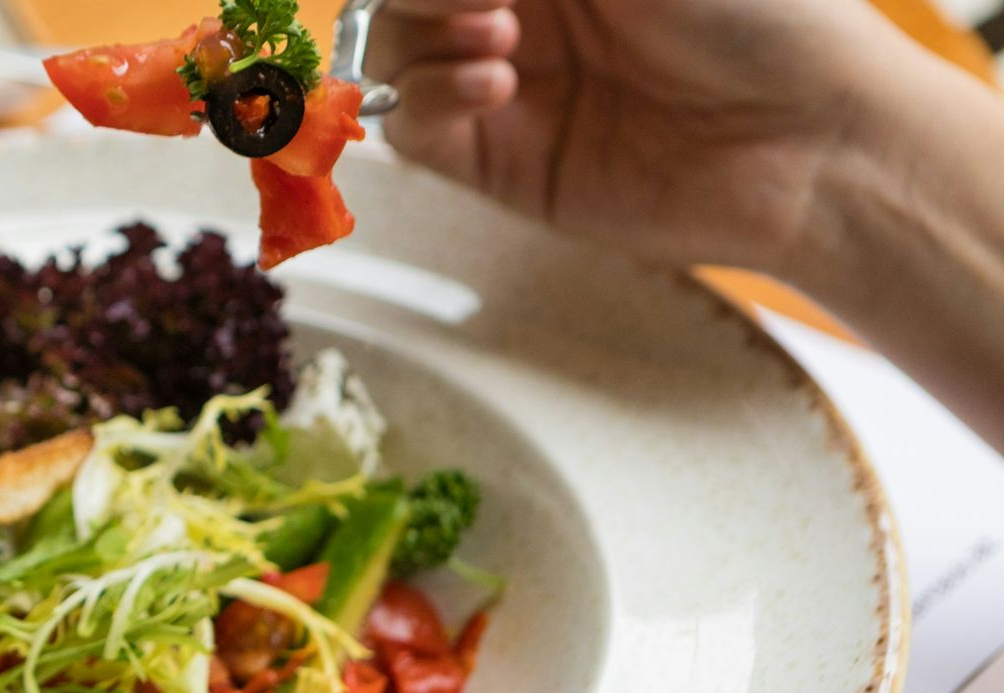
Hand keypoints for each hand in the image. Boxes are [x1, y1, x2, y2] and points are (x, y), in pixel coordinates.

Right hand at [366, 0, 1003, 449]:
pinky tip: (494, 86)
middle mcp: (522, 14)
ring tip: (498, 41)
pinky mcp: (499, 165)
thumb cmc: (760, 14)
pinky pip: (412, 130)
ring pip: (388, 55)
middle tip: (486, 0)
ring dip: (418, 35)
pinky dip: (427, 98)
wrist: (813, 141)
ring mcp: (503, 88)